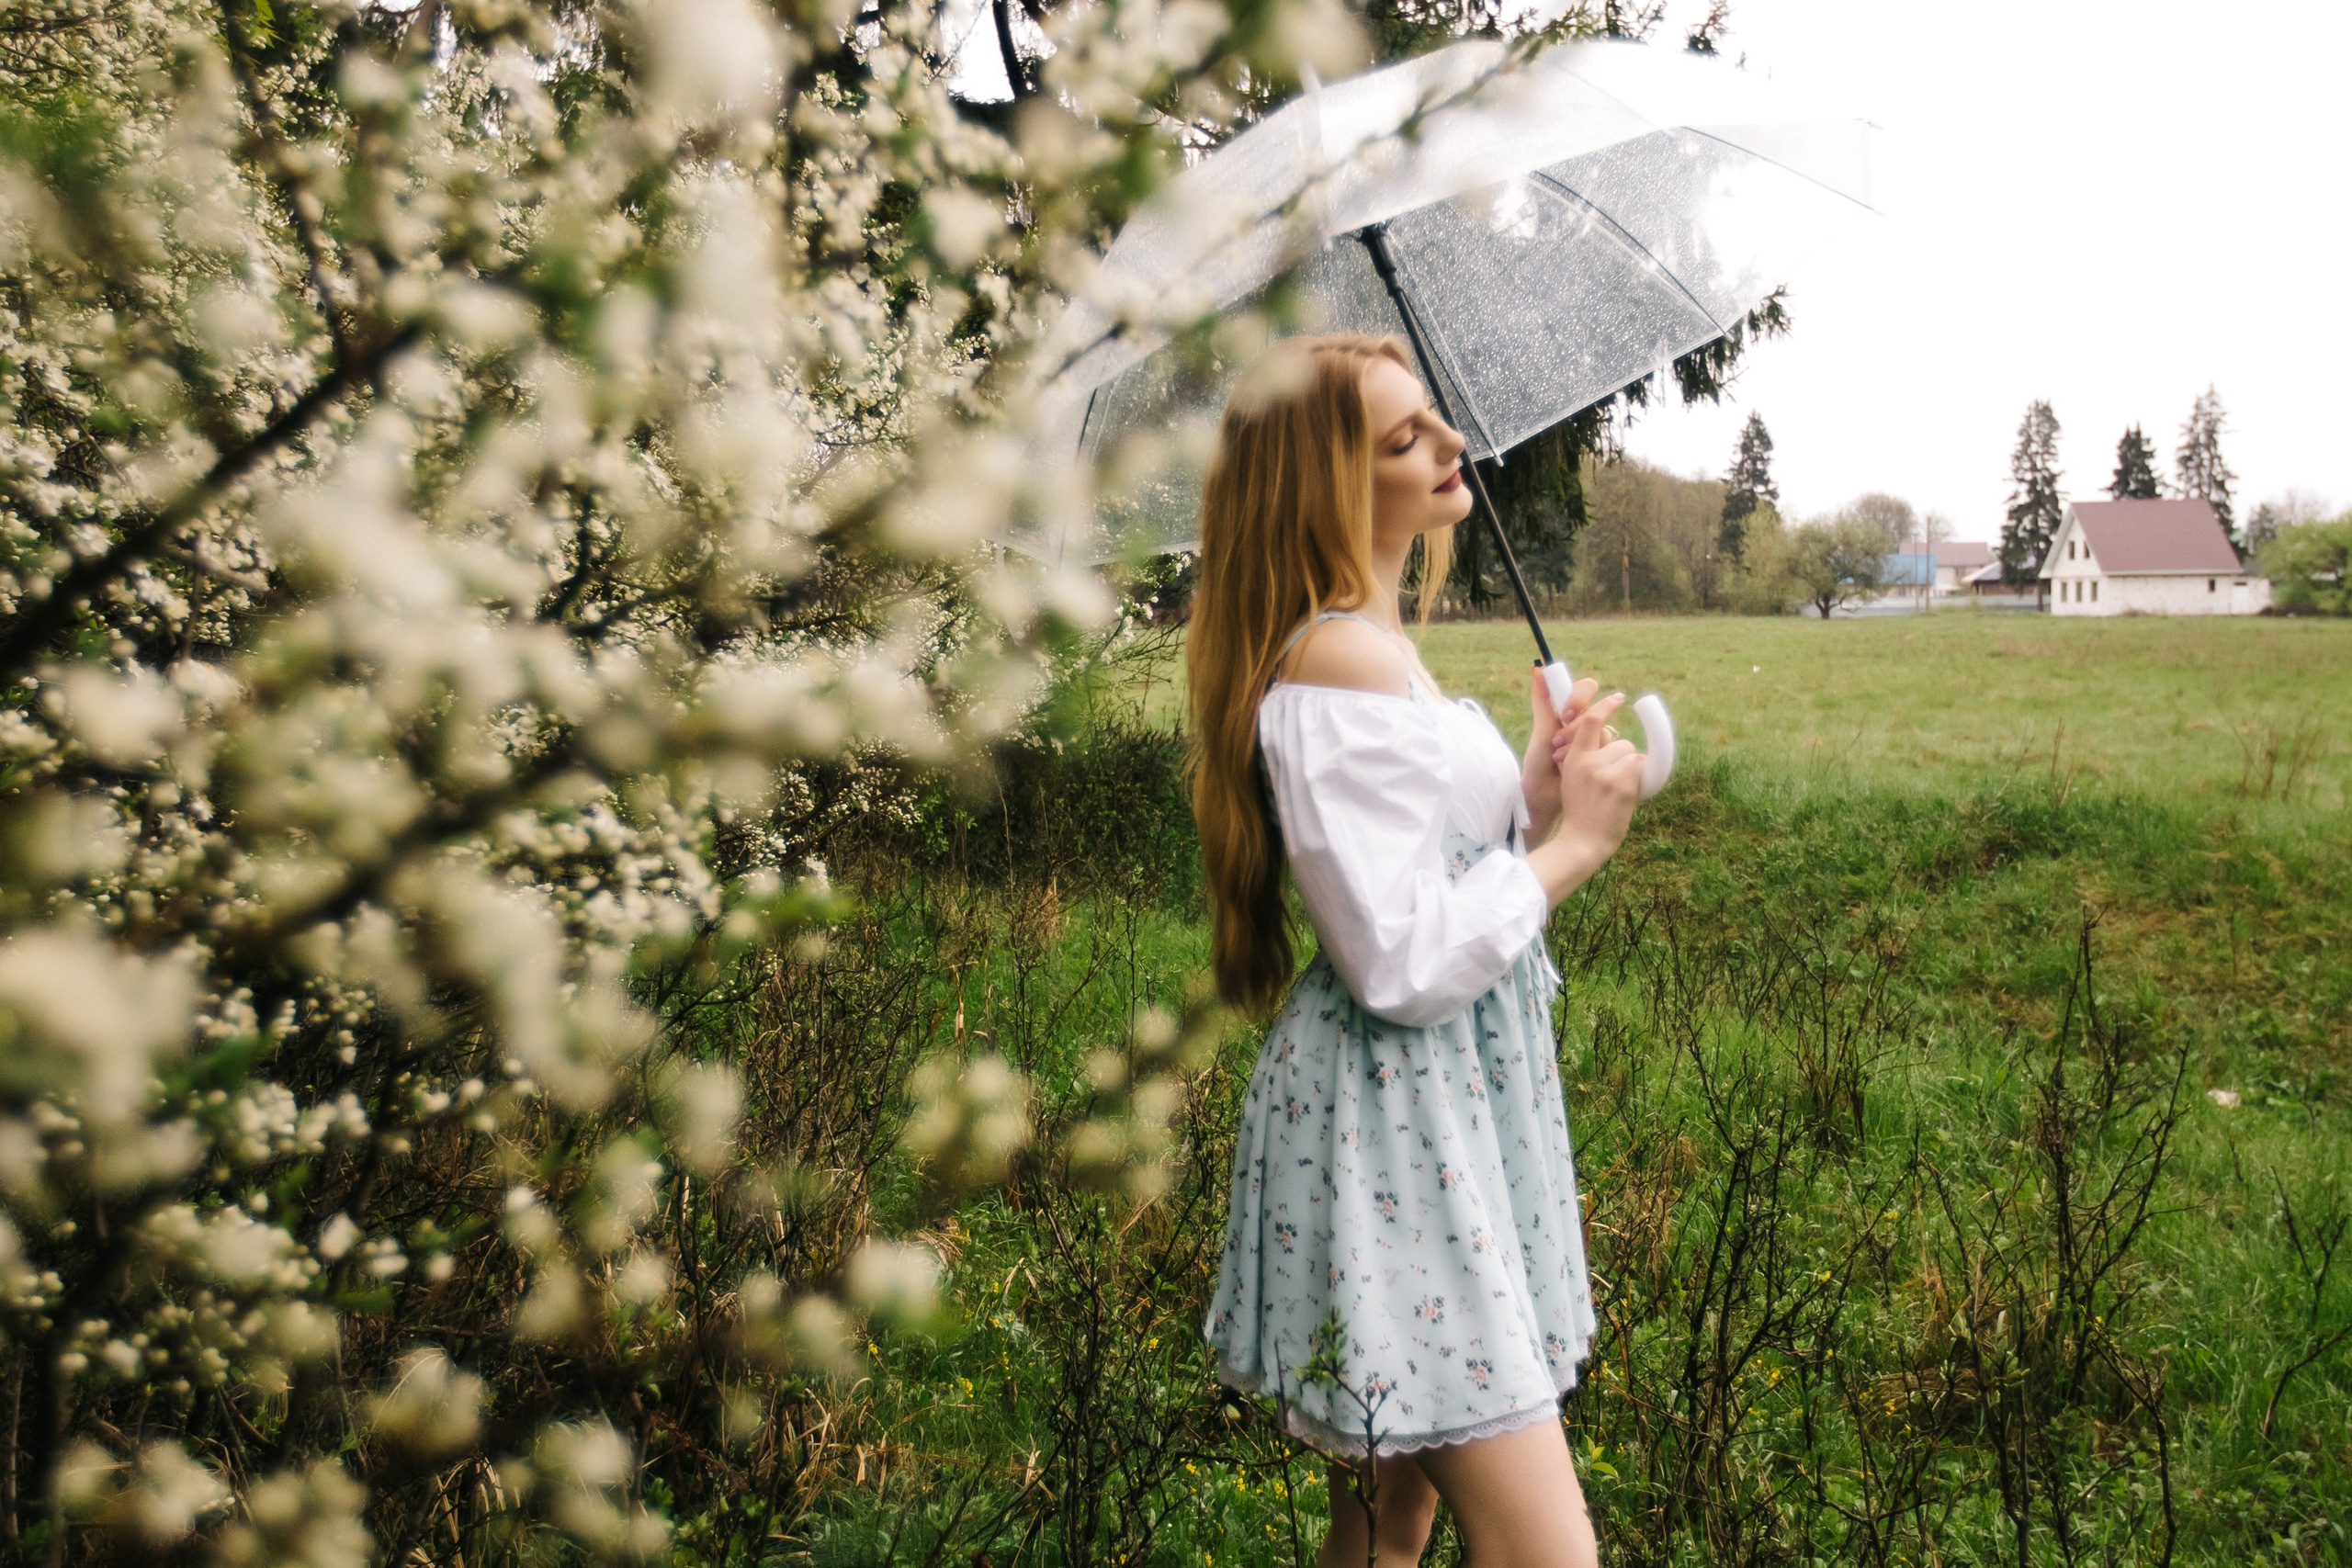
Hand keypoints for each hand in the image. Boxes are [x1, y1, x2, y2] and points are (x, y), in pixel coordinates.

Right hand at [1526, 691, 1644, 907]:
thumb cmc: (1580, 813)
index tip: (1619, 698)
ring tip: (1618, 792)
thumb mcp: (1574, 781)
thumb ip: (1588, 761)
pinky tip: (1628, 794)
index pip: (1590, 722)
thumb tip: (1612, 745)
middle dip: (1623, 759)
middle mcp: (1589, 761)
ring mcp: (1606, 772)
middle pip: (1620, 743)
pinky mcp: (1622, 783)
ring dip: (1632, 770)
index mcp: (1574, 759)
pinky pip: (1640, 767)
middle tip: (1613, 783)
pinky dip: (1639, 779)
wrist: (1582, 841)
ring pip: (1632, 755)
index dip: (1606, 706)